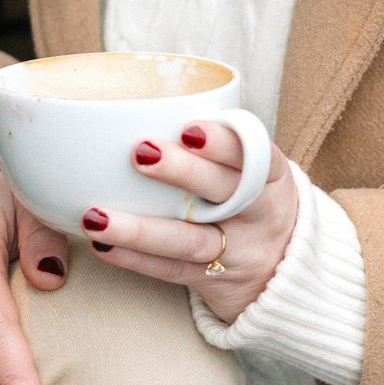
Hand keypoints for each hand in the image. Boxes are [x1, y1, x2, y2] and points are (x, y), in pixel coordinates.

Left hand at [80, 119, 298, 323]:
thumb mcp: (255, 172)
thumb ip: (218, 144)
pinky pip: (171, 270)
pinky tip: (103, 245)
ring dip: (140, 229)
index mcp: (272, 178)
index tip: (189, 128)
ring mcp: (236, 252)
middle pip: (225, 193)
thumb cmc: (253, 201)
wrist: (287, 273)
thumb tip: (145, 104)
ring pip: (189, 240)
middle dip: (183, 172)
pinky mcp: (212, 280)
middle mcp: (259, 215)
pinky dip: (136, 258)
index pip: (254, 156)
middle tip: (140, 153)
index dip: (223, 143)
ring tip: (96, 216)